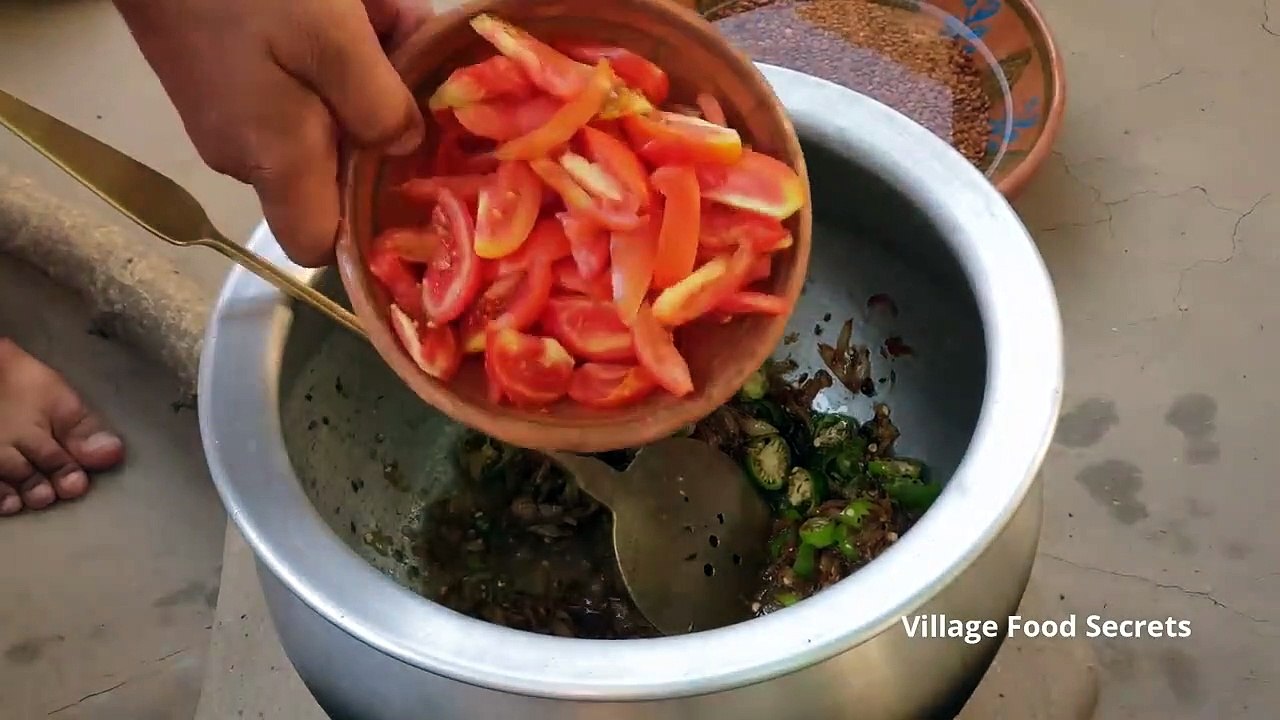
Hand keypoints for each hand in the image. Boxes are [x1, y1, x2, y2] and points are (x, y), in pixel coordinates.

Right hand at [115, 0, 432, 265]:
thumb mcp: (332, 38)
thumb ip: (377, 104)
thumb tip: (406, 146)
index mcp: (273, 158)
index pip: (316, 243)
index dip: (366, 228)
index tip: (418, 180)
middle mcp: (247, 150)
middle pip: (334, 167)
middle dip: (383, 117)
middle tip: (419, 63)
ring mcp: (233, 110)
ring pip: (322, 112)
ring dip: (366, 71)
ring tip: (390, 16)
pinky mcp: (226, 72)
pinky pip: (295, 79)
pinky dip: (334, 49)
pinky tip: (361, 6)